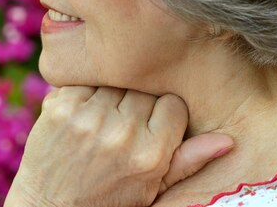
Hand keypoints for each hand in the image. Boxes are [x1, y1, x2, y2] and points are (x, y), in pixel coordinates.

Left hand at [4, 86, 232, 206]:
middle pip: (142, 91)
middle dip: (135, 104)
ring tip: (100, 122)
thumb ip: (187, 162)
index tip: (149, 126)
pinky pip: (83, 82)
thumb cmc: (107, 199)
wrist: (49, 206)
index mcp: (150, 154)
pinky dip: (82, 94)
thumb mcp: (152, 190)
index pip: (173, 105)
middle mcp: (121, 133)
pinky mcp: (60, 107)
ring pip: (114, 83)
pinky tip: (80, 116)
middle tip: (121, 125)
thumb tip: (227, 141)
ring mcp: (88, 118)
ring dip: (108, 97)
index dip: (162, 114)